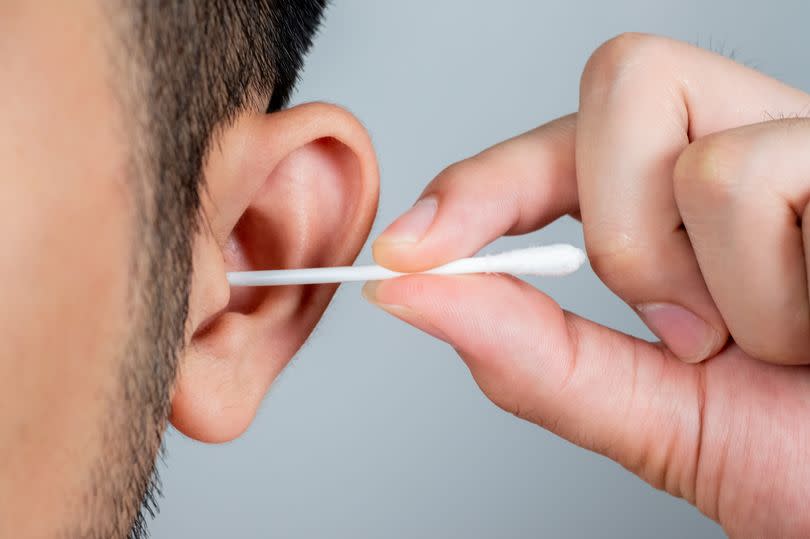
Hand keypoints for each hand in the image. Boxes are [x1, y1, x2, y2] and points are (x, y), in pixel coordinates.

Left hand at [364, 34, 809, 537]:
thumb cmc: (809, 456)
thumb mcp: (655, 415)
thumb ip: (532, 354)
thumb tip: (410, 293)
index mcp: (690, 205)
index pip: (560, 149)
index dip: (480, 187)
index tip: (409, 248)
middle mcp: (751, 149)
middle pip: (618, 84)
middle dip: (620, 229)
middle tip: (684, 326)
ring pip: (686, 148)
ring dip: (707, 283)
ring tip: (776, 338)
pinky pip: (752, 172)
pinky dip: (770, 290)